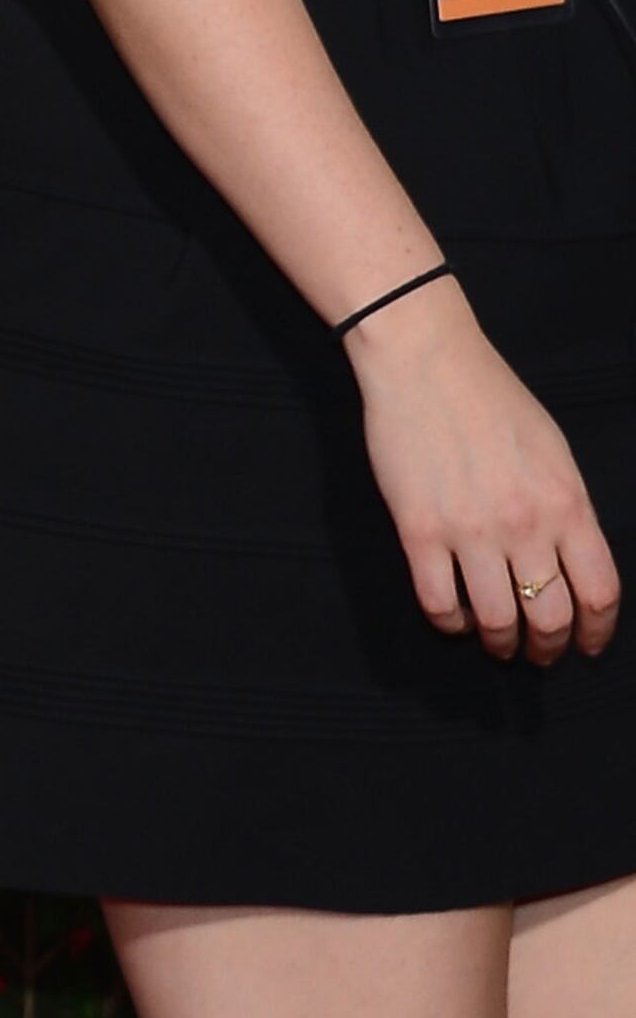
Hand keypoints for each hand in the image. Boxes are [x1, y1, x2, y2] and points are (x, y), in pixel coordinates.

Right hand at [347, 277, 621, 661]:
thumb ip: (566, 507)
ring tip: (498, 643)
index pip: (598, 590)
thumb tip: (568, 560)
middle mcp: (524, 524)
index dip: (596, 630)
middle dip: (549, 647)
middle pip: (549, 616)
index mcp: (567, 501)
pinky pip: (439, 604)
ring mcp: (470, 532)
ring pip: (495, 621)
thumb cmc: (494, 398)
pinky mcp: (420, 533)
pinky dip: (452, 624)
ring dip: (500, 643)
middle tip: (540, 654)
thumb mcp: (554, 450)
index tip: (588, 644)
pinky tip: (456, 619)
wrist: (427, 363)